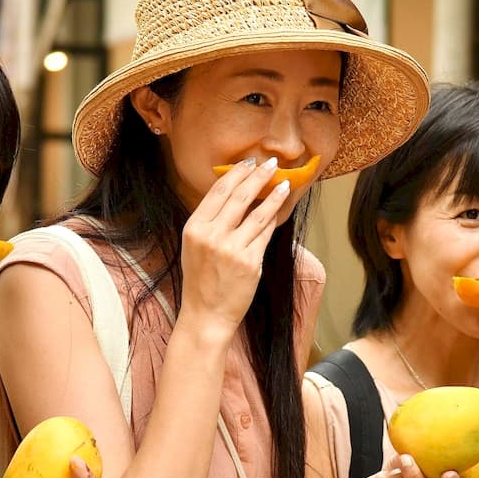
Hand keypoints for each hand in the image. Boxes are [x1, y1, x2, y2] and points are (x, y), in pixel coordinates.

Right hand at [179, 158, 290, 333]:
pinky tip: (281, 209)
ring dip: (274, 195)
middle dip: (258, 176)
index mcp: (194, 228)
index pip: (218, 191)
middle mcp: (211, 236)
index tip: (249, 162)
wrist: (206, 315)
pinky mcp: (250, 262)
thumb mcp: (195, 246)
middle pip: (240, 196)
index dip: (236, 173)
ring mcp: (231, 249)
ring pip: (259, 213)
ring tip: (285, 183)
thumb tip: (235, 195)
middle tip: (271, 163)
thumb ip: (211, 222)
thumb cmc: (201, 280)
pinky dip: (275, 219)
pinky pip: (266, 234)